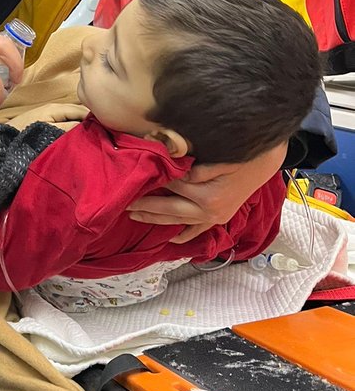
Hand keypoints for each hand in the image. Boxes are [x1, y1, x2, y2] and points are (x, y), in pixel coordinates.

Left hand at [127, 141, 287, 243]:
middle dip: (146, 205)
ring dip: (157, 219)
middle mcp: (209, 211)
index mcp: (206, 196)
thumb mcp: (216, 155)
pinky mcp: (220, 217)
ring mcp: (215, 217)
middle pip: (169, 208)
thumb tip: (167, 166)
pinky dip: (185, 234)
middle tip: (124, 204)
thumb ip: (191, 165)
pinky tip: (172, 238)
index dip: (151, 181)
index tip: (132, 178)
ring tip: (135, 216)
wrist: (267, 159)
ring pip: (179, 221)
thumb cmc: (242, 153)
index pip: (170, 187)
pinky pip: (199, 230)